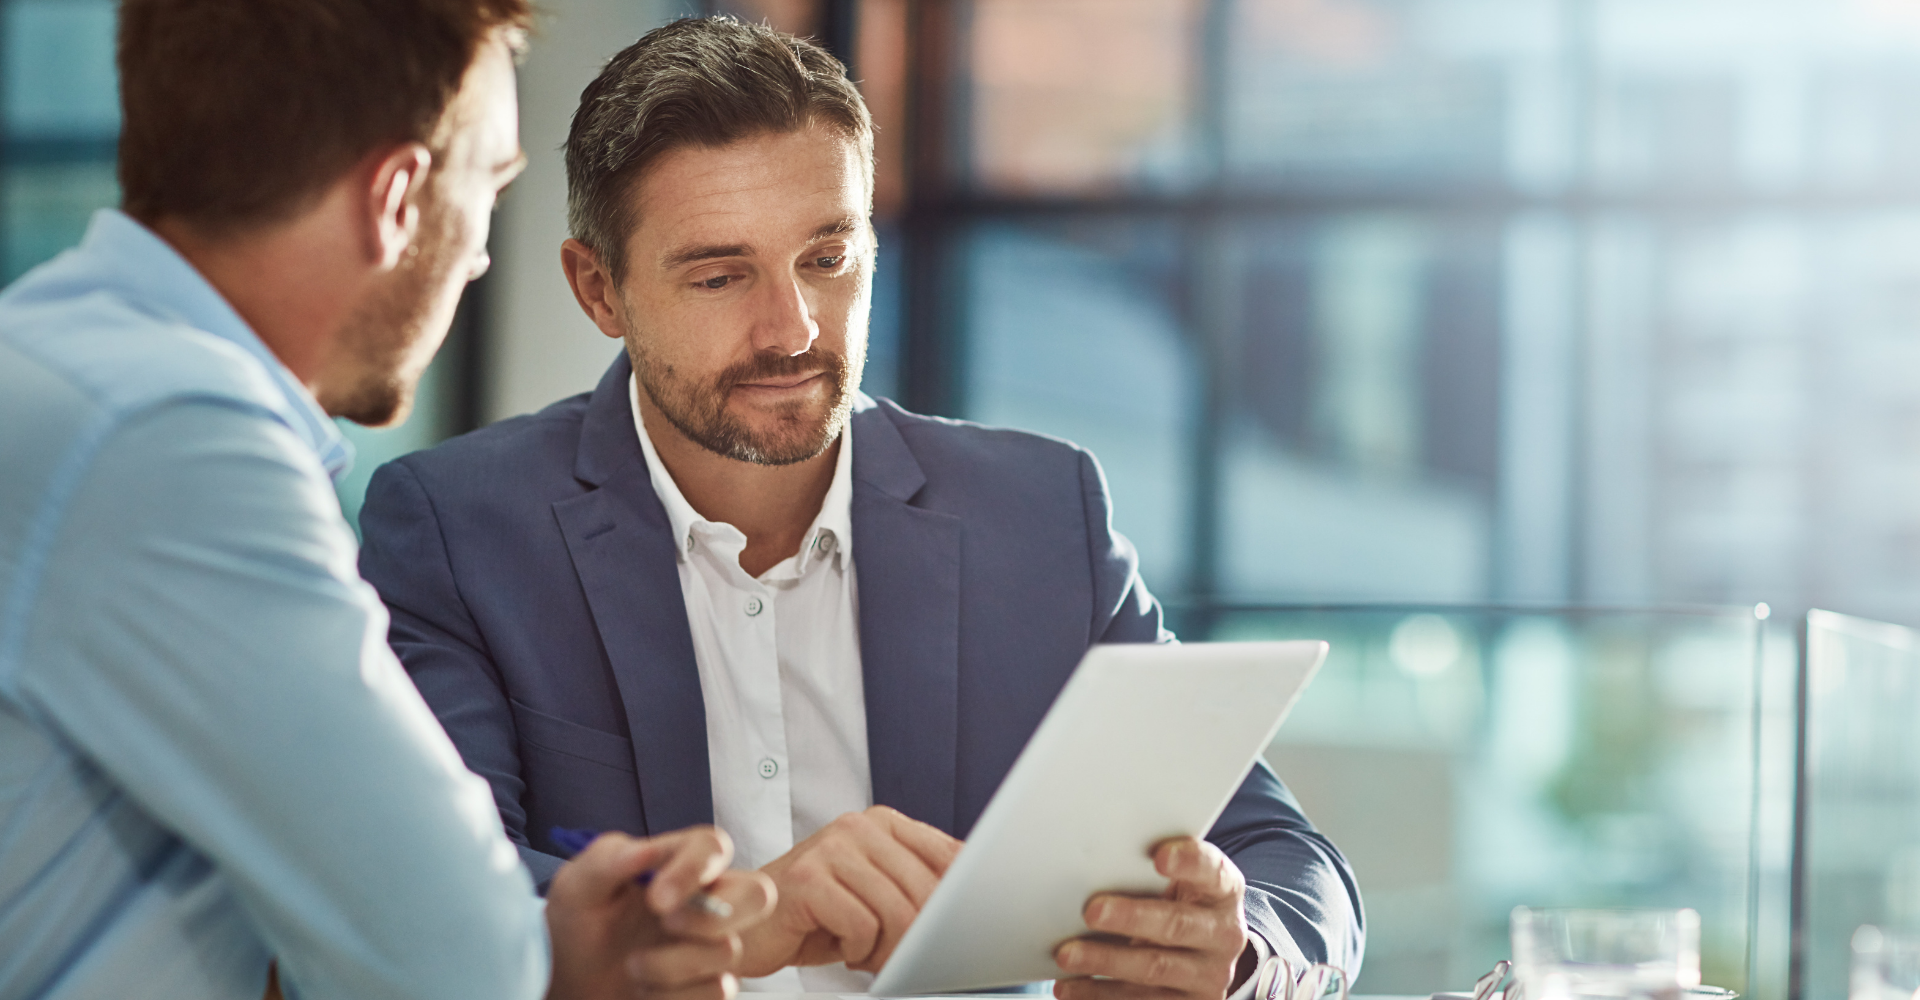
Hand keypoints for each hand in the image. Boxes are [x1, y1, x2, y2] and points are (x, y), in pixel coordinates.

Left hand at [545, 825, 776, 999]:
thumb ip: (606, 860)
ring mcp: (710, 946)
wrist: (568, 985)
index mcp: (676, 866)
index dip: (694, 869)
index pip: (712, 847)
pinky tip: (646, 991)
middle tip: (664, 925)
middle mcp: (704, 903)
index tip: (655, 897)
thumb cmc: (576, 927)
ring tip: (632, 966)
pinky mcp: (708, 985)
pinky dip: (674, 995)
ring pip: (728, 951)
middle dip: (711, 916)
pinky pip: (719, 990)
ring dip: (671, 964)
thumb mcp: (576, 887)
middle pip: (757, 894)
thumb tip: (643, 849)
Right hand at [735, 805, 961, 975]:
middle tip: (899, 957)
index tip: (957, 931)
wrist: (746, 924)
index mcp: (883, 822)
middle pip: (927, 891)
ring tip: (865, 953)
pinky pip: (862, 926)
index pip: (950, 856)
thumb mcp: (876, 894)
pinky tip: (839, 948)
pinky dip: (856, 950)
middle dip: (921, 937)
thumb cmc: (817, 915)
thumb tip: (976, 903)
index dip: (961, 900)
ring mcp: (831, 848)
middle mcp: (858, 826)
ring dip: (887, 949)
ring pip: (898, 911)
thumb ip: (917, 886)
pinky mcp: (808, 879)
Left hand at [1053, 836, 1254, 999]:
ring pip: (1154, 969)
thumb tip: (1097, 860)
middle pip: (1177, 925)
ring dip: (1106, 962)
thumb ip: (1151, 869)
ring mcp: (1207, 976)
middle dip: (1132, 917)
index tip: (1160, 856)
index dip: (1189, 863)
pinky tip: (1069, 987)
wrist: (1204, 955)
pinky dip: (1098, 994)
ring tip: (1067, 955)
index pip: (1212, 872)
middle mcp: (1223, 935)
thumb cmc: (1179, 904)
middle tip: (1092, 911)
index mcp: (1223, 891)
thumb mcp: (1180, 883)